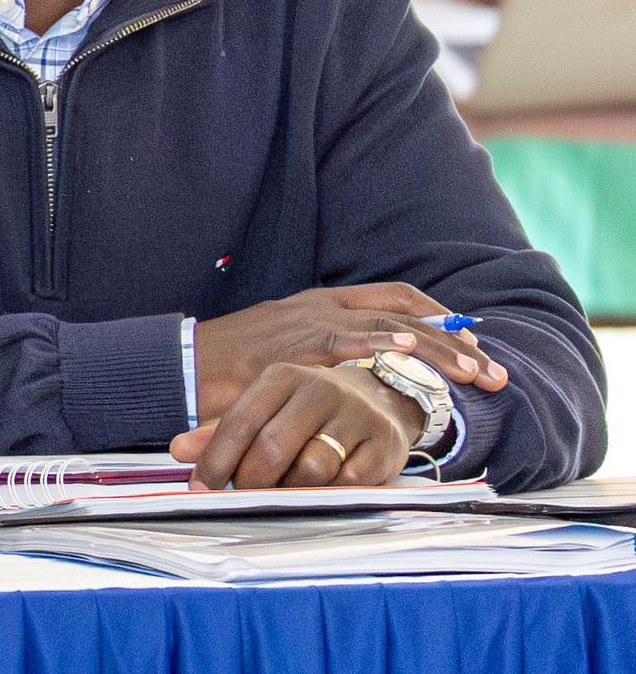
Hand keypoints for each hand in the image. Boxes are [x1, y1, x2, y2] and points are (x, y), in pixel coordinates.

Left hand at [171, 359, 419, 489]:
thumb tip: (180, 450)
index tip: (201, 489)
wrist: (380, 401)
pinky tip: (321, 488)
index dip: (216, 459)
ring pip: (311, 469)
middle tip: (242, 495)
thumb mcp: (265, 410)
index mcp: (283, 376)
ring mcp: (357, 415)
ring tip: (284, 488)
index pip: (240, 421)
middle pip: (272, 448)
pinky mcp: (385, 444)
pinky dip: (328, 493)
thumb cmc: (307, 412)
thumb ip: (222, 431)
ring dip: (290, 489)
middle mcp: (321, 389)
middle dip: (250, 480)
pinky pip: (347, 483)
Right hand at [195, 284, 502, 415]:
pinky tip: (411, 353)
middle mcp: (324, 306)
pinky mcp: (294, 347)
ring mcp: (309, 324)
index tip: (475, 345)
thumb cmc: (229, 364)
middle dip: (459, 344)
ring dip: (439, 352)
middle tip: (493, 373)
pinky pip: (347, 341)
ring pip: (392, 328)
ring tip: (474, 375)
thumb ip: (323, 353)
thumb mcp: (284, 348)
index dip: (443, 319)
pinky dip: (383, 344)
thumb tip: (362, 375)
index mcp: (323, 302)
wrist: (179, 362)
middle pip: (409, 314)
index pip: (399, 298)